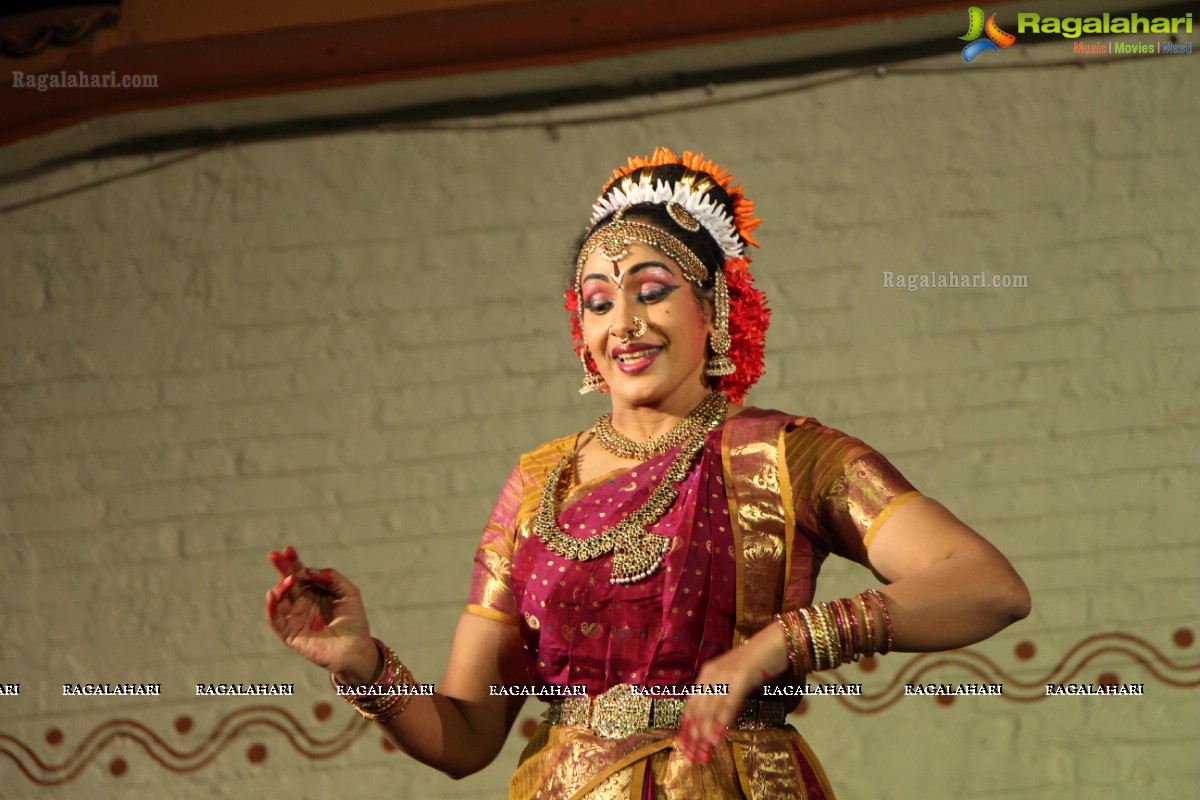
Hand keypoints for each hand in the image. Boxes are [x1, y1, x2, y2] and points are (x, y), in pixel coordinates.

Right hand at [265, 546, 378, 683]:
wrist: (356, 649)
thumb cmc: (354, 621)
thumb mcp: (349, 593)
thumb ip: (332, 578)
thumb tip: (310, 570)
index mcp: (315, 592)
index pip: (301, 574)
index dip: (294, 562)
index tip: (288, 549)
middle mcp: (302, 603)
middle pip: (288, 583)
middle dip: (281, 568)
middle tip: (274, 555)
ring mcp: (295, 618)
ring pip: (280, 600)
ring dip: (280, 588)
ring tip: (288, 580)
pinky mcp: (290, 634)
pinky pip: (276, 620)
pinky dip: (271, 608)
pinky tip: (272, 596)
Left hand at [676, 627, 789, 763]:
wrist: (776, 642)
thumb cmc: (758, 663)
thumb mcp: (734, 680)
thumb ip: (724, 698)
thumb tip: (715, 723)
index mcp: (707, 674)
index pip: (691, 705)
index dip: (686, 728)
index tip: (683, 748)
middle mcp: (712, 674)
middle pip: (697, 710)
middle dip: (693, 736)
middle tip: (691, 758)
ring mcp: (725, 675)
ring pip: (710, 709)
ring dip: (704, 734)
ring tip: (702, 754)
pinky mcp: (741, 677)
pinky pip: (728, 704)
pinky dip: (721, 722)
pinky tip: (716, 737)